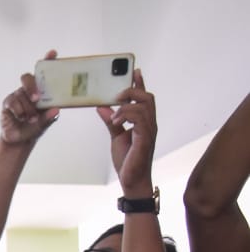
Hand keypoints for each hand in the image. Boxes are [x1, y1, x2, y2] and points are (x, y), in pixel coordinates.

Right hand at [0, 50, 58, 146]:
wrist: (19, 140)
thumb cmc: (35, 128)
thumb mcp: (44, 124)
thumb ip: (49, 117)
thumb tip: (56, 110)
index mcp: (42, 90)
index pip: (45, 72)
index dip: (48, 61)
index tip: (52, 53)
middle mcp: (29, 89)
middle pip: (28, 78)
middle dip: (32, 86)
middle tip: (36, 99)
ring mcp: (18, 95)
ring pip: (21, 94)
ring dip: (27, 108)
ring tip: (31, 119)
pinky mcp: (8, 102)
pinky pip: (12, 102)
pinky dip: (18, 110)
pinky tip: (21, 118)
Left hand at [98, 70, 156, 195]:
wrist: (131, 180)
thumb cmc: (127, 160)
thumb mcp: (116, 137)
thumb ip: (111, 121)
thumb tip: (101, 107)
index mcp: (143, 122)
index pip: (143, 98)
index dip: (140, 84)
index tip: (135, 71)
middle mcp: (149, 123)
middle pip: (148, 97)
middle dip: (133, 91)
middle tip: (117, 95)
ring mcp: (149, 131)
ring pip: (145, 106)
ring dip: (127, 106)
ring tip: (114, 115)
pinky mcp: (145, 139)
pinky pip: (140, 120)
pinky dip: (127, 116)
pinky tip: (116, 121)